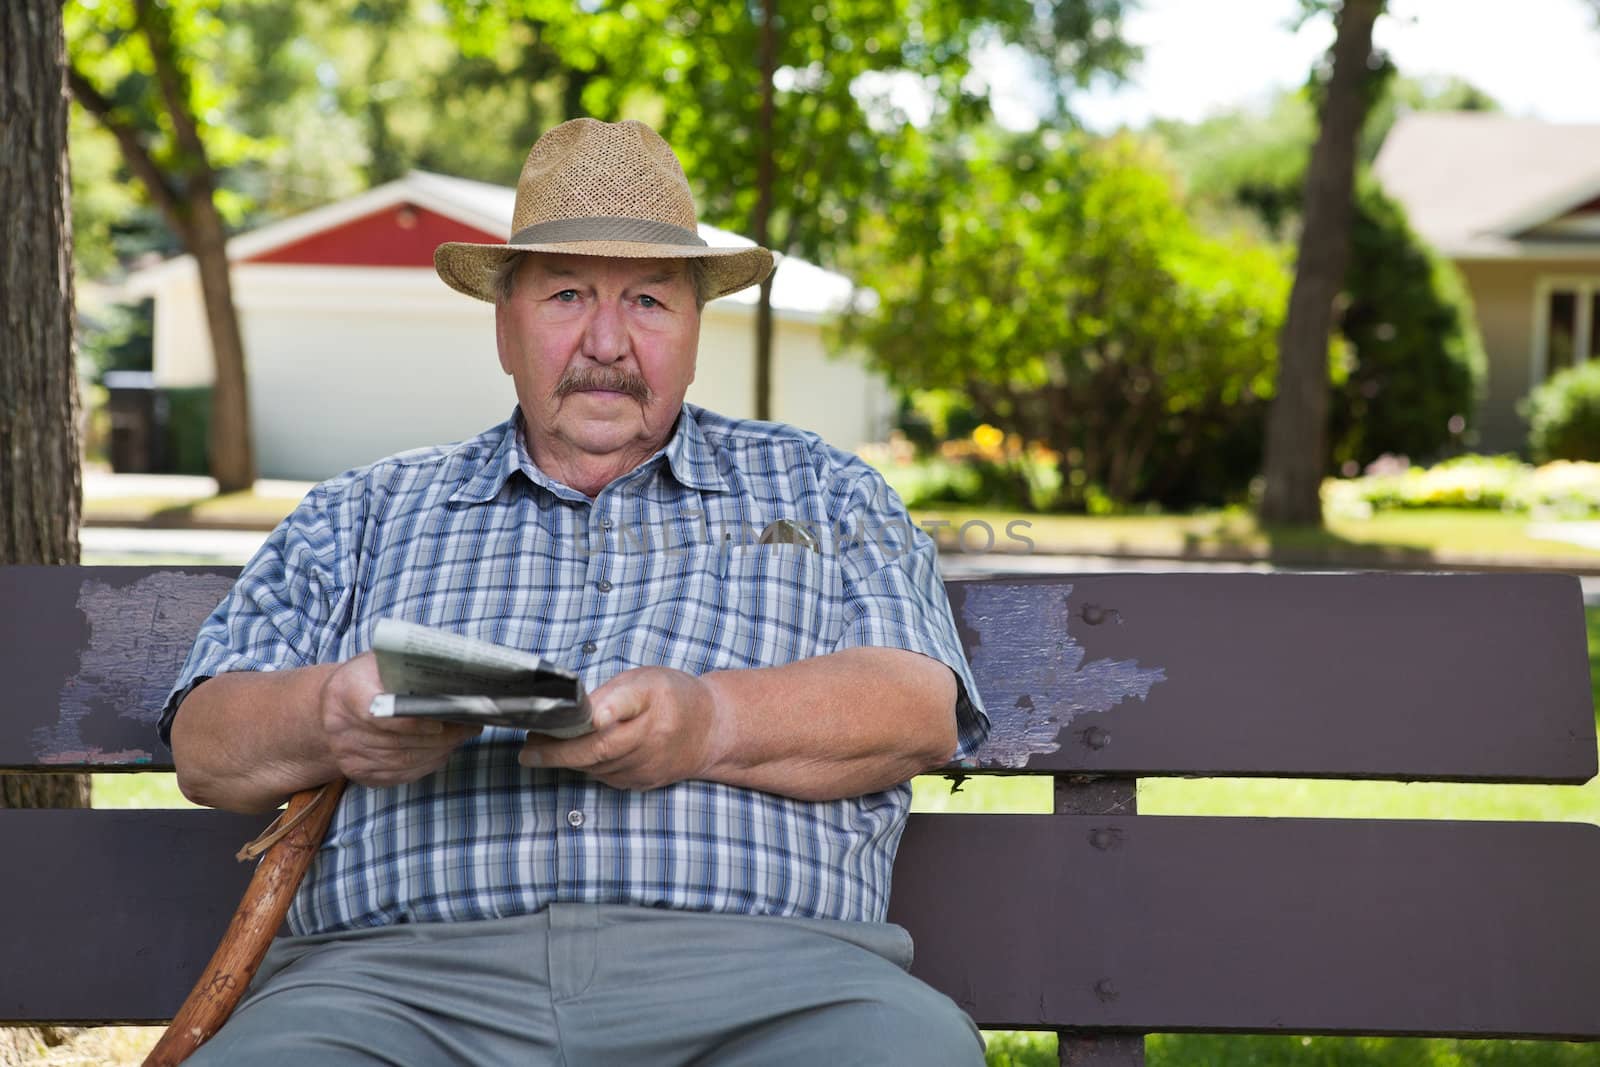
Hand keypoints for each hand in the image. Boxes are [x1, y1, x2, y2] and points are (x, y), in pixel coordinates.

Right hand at [319, 652, 479, 787]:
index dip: (411, 723)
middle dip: (440, 736)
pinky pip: (399, 774)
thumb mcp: (378, 661)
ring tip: (462, 736)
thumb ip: (407, 668)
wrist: (331, 706)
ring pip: (402, 760)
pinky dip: (426, 764)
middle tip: (470, 725)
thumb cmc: (365, 677)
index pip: (378, 714)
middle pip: (398, 741)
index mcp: (346, 692)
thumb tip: (452, 677)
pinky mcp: (359, 773)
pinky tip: (443, 750)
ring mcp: (348, 755)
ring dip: (439, 750)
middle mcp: (341, 728)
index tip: (441, 721)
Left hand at [517, 666, 730, 790]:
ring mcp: (647, 766)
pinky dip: (585, 766)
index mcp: (653, 703)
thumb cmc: (674, 698)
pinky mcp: (642, 783)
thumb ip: (612, 694)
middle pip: (598, 750)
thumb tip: (574, 709)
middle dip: (558, 752)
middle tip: (528, 749)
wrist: (711, 731)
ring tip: (540, 746)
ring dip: (566, 759)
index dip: (603, 712)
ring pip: (596, 766)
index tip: (584, 718)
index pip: (624, 707)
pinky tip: (572, 754)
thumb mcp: (646, 680)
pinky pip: (604, 776)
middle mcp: (651, 739)